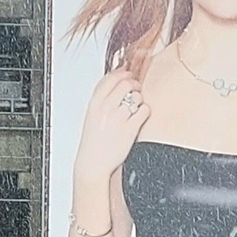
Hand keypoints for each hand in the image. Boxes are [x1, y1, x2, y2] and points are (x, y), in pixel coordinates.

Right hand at [76, 69, 151, 188]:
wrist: (93, 163)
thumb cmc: (92, 142)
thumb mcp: (91, 115)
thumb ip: (101, 98)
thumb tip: (115, 81)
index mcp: (95, 104)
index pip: (110, 78)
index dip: (122, 73)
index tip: (127, 74)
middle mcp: (106, 108)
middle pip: (125, 84)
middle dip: (134, 84)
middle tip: (136, 88)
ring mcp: (118, 118)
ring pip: (136, 96)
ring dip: (139, 99)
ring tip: (136, 107)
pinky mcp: (130, 129)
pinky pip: (144, 110)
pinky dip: (145, 111)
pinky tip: (140, 116)